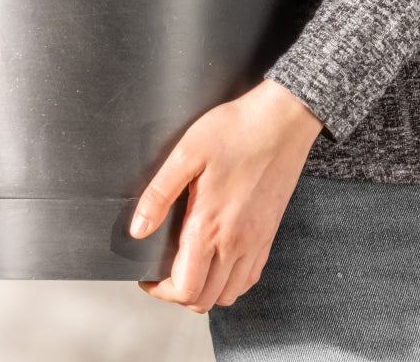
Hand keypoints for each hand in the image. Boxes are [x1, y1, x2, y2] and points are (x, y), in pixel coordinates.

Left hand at [131, 78, 322, 312]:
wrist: (281, 121)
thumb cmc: (235, 130)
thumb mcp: (186, 153)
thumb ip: (159, 194)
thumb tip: (137, 229)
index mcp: (210, 225)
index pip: (184, 287)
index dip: (159, 290)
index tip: (147, 276)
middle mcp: (236, 242)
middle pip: (205, 299)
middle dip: (178, 293)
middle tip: (162, 273)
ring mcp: (256, 241)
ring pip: (229, 293)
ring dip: (205, 290)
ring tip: (187, 267)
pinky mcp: (269, 234)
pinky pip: (250, 277)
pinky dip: (231, 281)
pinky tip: (218, 260)